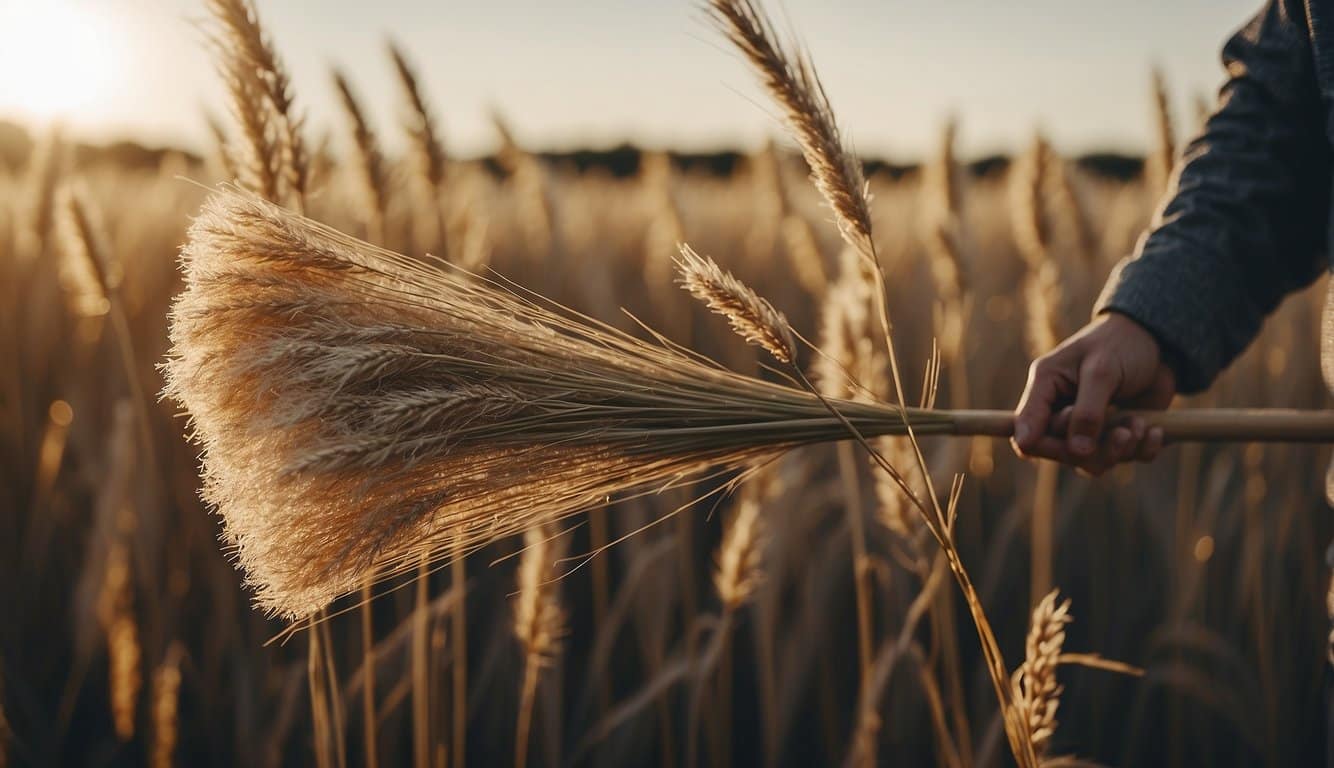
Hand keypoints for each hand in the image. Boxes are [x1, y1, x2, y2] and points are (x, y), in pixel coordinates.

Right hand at [1012, 312, 1176, 474]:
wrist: (1157, 339)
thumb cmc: (1121, 344)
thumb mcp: (1102, 371)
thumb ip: (1087, 412)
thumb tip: (1077, 452)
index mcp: (1045, 388)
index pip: (1026, 435)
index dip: (1048, 448)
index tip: (1078, 445)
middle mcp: (1061, 411)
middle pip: (1062, 455)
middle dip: (1096, 451)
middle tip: (1124, 432)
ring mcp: (1089, 426)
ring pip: (1093, 462)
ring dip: (1122, 450)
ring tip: (1140, 424)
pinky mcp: (1116, 433)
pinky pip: (1125, 459)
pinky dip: (1142, 450)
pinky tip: (1154, 429)